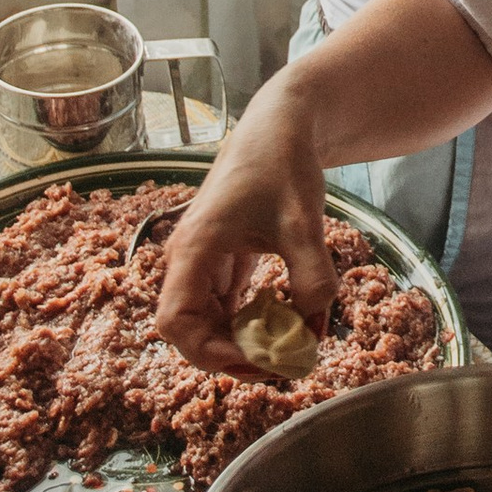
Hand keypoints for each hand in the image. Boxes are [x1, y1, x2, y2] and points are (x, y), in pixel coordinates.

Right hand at [151, 80, 337, 375]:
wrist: (282, 127)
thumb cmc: (283, 164)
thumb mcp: (303, 222)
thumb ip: (312, 277)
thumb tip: (315, 329)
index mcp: (194, 248)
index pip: (176, 322)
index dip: (210, 352)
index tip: (257, 359)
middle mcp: (189, 260)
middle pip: (190, 330)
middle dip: (232, 355)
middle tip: (281, 364)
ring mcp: (204, 262)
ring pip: (208, 322)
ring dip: (242, 343)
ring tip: (287, 350)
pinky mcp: (223, 262)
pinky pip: (227, 307)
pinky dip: (252, 323)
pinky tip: (285, 325)